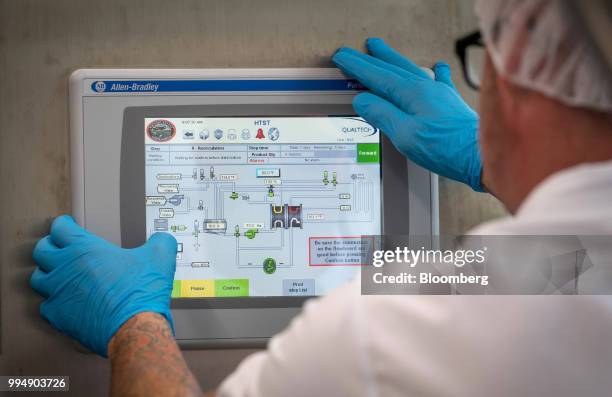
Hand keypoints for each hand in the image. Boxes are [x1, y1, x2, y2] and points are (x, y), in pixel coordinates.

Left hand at [30, 215, 176, 356]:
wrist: (135, 327)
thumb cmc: (140, 293)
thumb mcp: (160, 257)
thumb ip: (160, 242)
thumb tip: (162, 240)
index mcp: (85, 249)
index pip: (60, 228)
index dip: (64, 224)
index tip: (67, 224)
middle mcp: (66, 269)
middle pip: (42, 250)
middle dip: (49, 245)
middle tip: (58, 246)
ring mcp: (59, 293)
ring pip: (38, 278)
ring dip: (47, 273)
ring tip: (57, 273)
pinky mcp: (59, 316)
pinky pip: (46, 306)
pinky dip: (53, 302)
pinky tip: (64, 301)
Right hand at [333, 38, 483, 190]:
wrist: (481, 155)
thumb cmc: (447, 148)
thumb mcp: (405, 135)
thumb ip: (382, 115)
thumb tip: (363, 101)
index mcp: (411, 93)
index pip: (376, 76)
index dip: (357, 66)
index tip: (342, 58)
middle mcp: (426, 87)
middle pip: (391, 68)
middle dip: (370, 59)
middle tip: (354, 51)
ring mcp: (439, 93)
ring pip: (410, 69)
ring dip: (392, 60)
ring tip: (380, 50)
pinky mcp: (450, 103)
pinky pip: (437, 79)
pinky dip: (432, 71)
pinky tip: (434, 68)